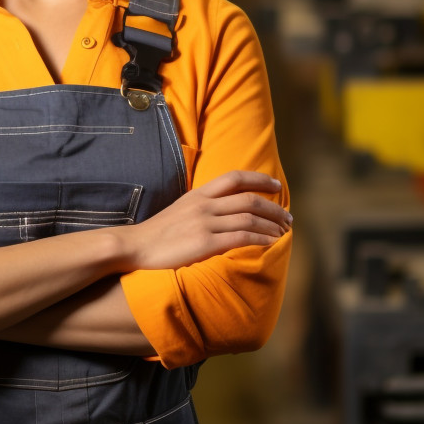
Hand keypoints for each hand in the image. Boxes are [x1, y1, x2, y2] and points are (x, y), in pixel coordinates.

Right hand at [126, 170, 290, 269]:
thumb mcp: (181, 210)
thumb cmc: (158, 233)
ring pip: (249, 219)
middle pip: (249, 199)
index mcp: (198, 194)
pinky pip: (241, 237)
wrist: (135, 245)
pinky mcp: (204, 243)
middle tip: (288, 218)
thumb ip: (203, 207)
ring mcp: (204, 223)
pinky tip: (270, 244)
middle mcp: (204, 204)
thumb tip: (226, 212)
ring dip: (272, 226)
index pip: (234, 177)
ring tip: (283, 234)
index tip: (277, 185)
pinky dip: (260, 239)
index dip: (259, 179)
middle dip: (274, 208)